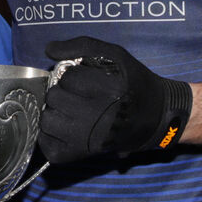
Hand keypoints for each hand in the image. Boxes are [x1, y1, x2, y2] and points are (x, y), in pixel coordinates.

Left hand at [38, 36, 192, 163]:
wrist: (155, 117)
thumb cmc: (132, 83)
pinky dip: (51, 136)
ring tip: (70, 111)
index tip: (87, 81)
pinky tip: (66, 128)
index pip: (68, 77)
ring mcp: (87, 140)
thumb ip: (81, 46)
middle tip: (78, 96)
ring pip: (46, 120)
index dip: (74, 75)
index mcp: (110, 90)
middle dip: (62, 92)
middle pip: (54, 97)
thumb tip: (49, 49)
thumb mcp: (115, 55)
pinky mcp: (79, 155)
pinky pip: (47, 145)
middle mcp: (98, 117)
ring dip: (54, 113)